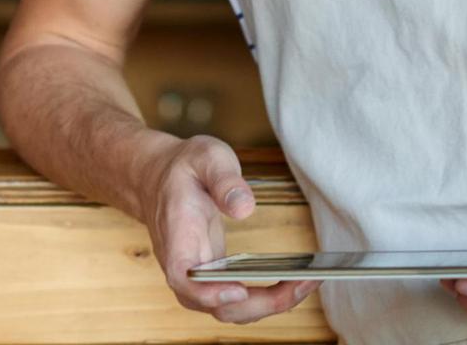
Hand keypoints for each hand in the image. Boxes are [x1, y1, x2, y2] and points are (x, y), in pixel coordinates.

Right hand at [137, 134, 321, 324]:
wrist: (158, 177)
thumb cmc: (183, 167)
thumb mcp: (205, 157)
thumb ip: (224, 179)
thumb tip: (244, 208)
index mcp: (177, 235)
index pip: (184, 278)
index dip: (209, 293)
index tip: (239, 289)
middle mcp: (184, 264)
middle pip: (215, 305)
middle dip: (260, 303)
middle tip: (302, 283)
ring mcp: (198, 275)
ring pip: (229, 309)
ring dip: (269, 304)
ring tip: (308, 282)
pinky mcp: (213, 276)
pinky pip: (237, 299)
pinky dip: (266, 297)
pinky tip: (294, 281)